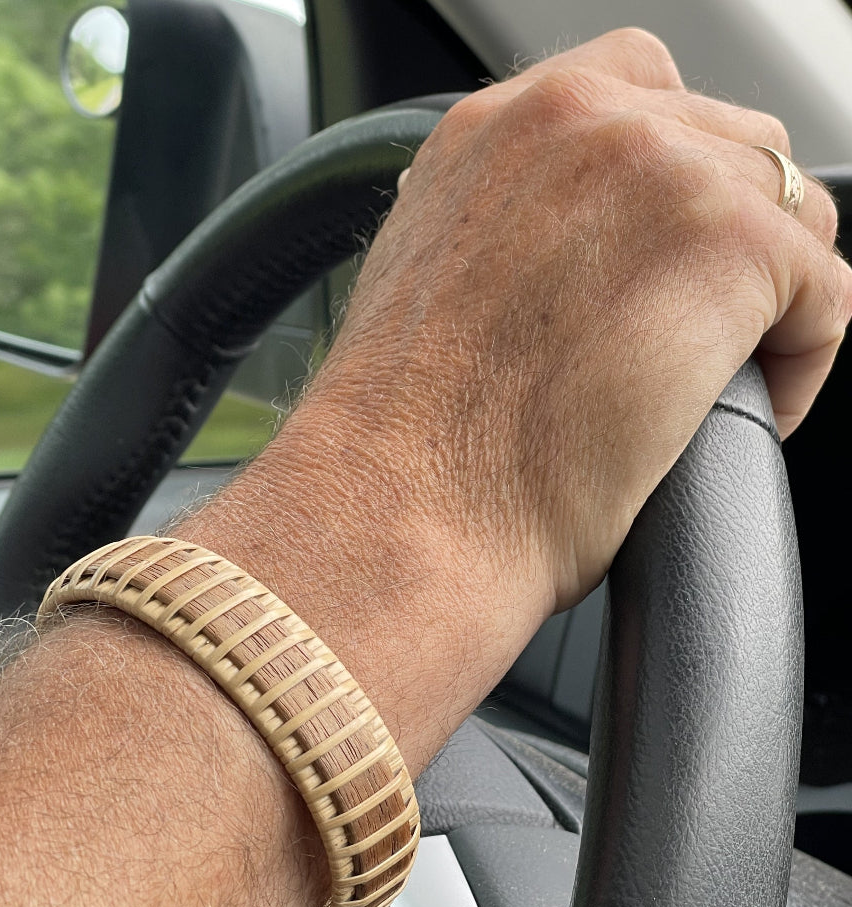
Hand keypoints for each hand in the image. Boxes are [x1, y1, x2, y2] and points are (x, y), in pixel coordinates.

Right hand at [302, 28, 850, 613]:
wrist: (407, 504)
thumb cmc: (407, 432)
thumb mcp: (435, 281)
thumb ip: (507, 224)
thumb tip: (579, 251)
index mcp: (498, 128)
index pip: (640, 90)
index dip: (671, 173)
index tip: (660, 248)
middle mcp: (580, 122)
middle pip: (732, 146)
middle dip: (725, 237)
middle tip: (687, 327)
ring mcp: (661, 171)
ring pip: (790, 213)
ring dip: (767, 298)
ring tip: (710, 378)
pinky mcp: (730, 248)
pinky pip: (826, 295)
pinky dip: (798, 362)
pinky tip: (731, 413)